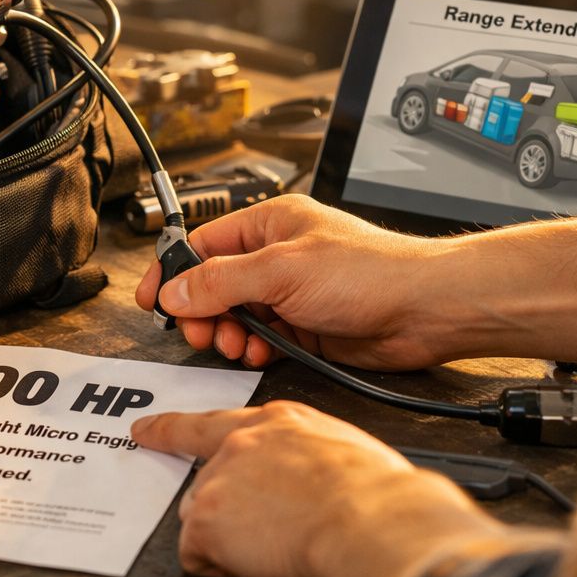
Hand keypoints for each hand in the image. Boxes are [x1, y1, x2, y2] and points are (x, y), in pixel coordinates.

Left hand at [132, 402, 527, 576]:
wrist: (371, 523)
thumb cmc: (378, 498)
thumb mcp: (345, 452)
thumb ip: (309, 456)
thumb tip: (314, 479)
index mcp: (281, 422)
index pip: (215, 422)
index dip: (173, 429)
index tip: (144, 429)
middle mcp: (242, 442)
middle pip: (207, 480)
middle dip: (224, 508)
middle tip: (255, 529)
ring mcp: (218, 478)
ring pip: (202, 518)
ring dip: (228, 538)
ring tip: (275, 547)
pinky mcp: (205, 517)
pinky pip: (199, 555)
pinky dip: (223, 566)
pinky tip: (260, 563)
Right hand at [135, 196, 452, 369]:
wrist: (425, 310)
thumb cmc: (372, 271)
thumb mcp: (282, 270)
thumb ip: (221, 282)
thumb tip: (175, 291)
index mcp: (269, 223)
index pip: (202, 244)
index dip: (173, 272)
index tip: (152, 299)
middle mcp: (277, 256)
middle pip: (214, 285)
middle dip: (202, 311)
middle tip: (202, 331)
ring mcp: (291, 292)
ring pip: (236, 315)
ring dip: (229, 333)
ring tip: (236, 343)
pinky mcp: (306, 326)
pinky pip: (263, 339)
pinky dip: (255, 349)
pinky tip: (261, 353)